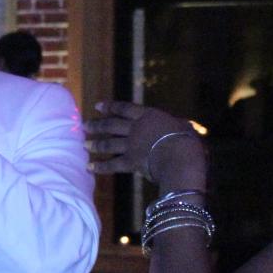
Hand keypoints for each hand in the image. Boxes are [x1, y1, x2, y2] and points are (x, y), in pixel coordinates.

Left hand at [87, 101, 206, 189]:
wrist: (182, 157)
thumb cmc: (188, 141)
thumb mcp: (184, 126)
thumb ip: (177, 124)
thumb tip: (182, 124)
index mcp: (149, 116)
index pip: (125, 108)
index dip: (110, 107)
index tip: (97, 106)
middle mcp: (136, 128)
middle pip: (112, 125)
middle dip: (97, 125)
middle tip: (84, 125)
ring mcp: (132, 144)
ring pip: (109, 143)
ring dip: (95, 143)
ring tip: (85, 144)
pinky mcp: (131, 161)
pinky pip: (113, 164)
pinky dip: (100, 166)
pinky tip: (90, 167)